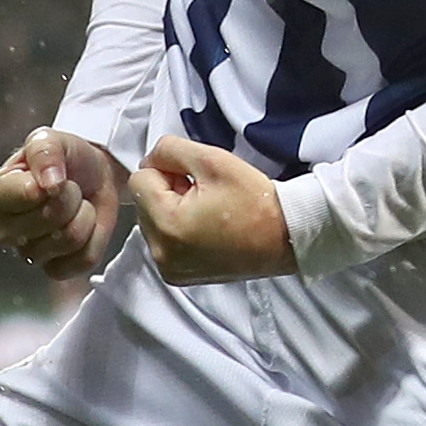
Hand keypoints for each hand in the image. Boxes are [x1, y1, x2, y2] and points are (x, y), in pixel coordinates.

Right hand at [0, 128, 125, 282]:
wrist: (93, 174)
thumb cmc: (63, 158)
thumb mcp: (49, 139)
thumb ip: (43, 152)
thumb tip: (48, 183)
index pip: (26, 195)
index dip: (49, 182)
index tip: (53, 174)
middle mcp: (4, 232)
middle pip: (50, 218)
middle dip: (71, 196)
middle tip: (69, 187)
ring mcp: (29, 255)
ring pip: (69, 239)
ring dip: (84, 215)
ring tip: (76, 204)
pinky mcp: (56, 270)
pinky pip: (83, 260)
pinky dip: (95, 239)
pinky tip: (85, 225)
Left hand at [130, 138, 294, 284]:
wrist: (286, 238)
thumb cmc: (256, 200)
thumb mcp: (213, 160)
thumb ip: (171, 150)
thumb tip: (151, 159)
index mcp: (167, 225)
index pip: (139, 179)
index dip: (167, 169)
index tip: (195, 178)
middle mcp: (161, 253)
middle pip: (142, 202)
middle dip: (167, 191)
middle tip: (204, 194)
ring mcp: (169, 269)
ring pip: (150, 221)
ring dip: (171, 210)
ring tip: (208, 211)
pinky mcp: (178, 276)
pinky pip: (162, 241)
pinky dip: (177, 230)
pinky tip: (206, 227)